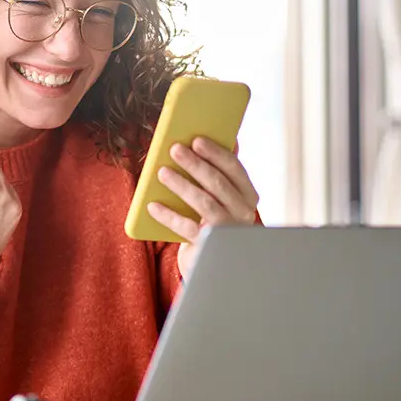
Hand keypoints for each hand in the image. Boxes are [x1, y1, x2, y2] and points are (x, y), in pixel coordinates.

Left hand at [146, 137, 259, 279]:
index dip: (216, 153)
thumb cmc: (213, 221)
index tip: (196, 140)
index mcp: (247, 195)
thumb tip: (213, 141)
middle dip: (195, 165)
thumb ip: (219, 173)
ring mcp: (227, 230)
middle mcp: (243, 212)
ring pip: (204, 203)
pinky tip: (153, 206)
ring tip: (163, 172)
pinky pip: (187, 227)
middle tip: (175, 149)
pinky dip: (169, 216)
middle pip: (218, 183)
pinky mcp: (209, 246)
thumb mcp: (220, 197)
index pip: (235, 169)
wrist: (210, 260)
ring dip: (182, 185)